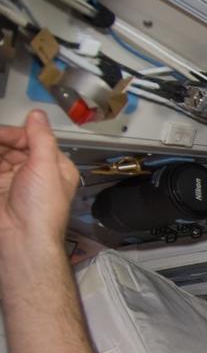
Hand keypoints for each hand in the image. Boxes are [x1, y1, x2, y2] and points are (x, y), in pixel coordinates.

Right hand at [0, 110, 81, 244]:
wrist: (22, 238)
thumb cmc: (42, 207)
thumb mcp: (46, 166)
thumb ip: (41, 138)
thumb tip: (38, 114)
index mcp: (55, 165)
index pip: (32, 139)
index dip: (13, 133)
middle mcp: (36, 171)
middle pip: (12, 146)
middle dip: (0, 141)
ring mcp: (15, 179)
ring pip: (0, 155)